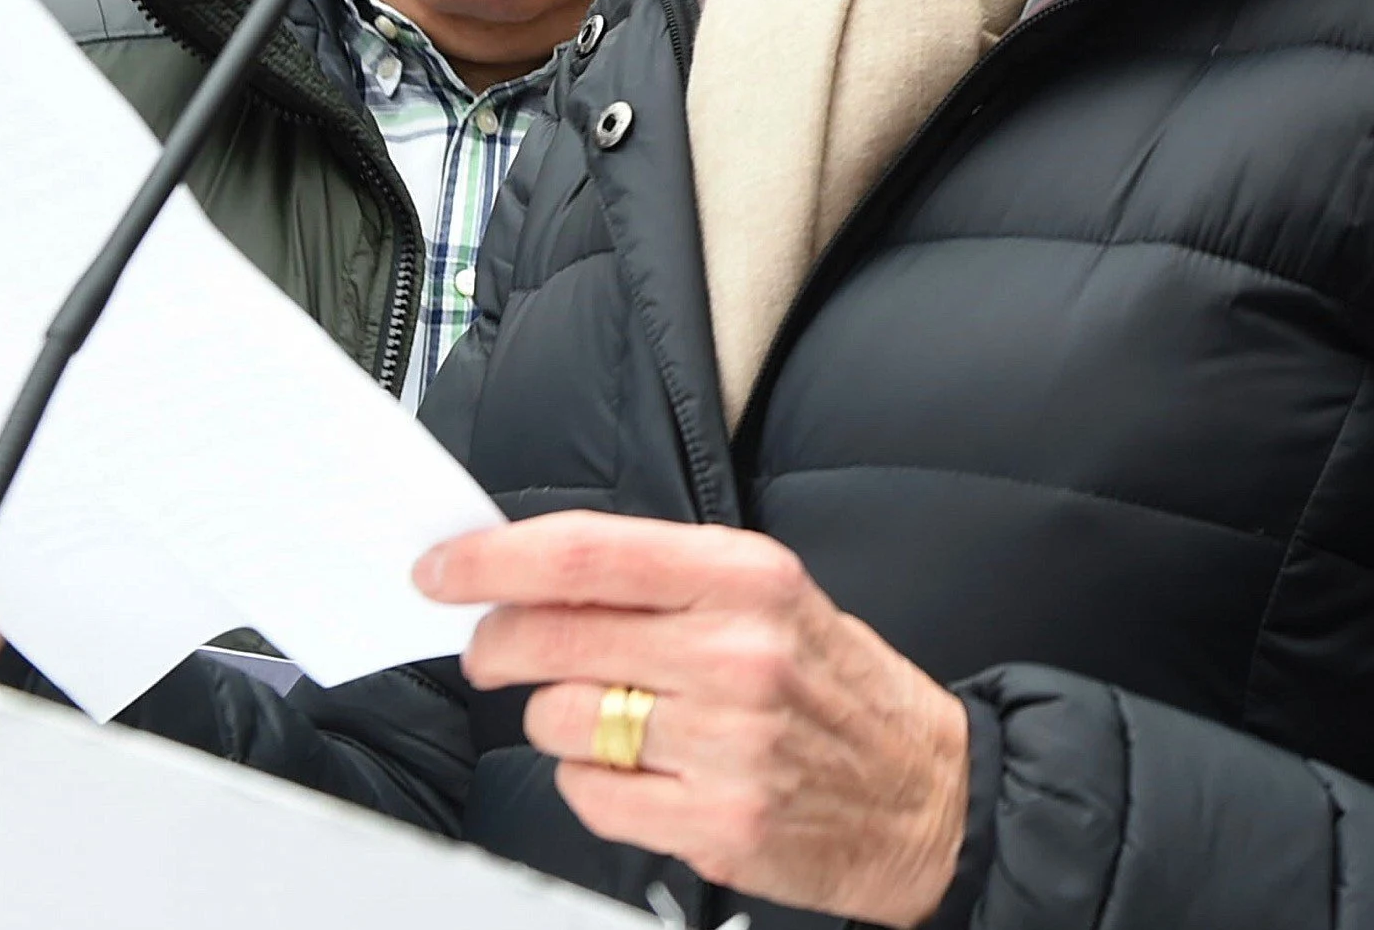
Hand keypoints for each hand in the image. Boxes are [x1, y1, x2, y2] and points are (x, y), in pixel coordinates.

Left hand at [430, 511, 971, 919]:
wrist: (930, 797)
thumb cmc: (839, 692)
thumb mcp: (774, 599)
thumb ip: (663, 582)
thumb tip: (531, 574)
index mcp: (749, 577)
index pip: (587, 553)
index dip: (494, 559)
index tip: (444, 568)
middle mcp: (737, 653)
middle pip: (552, 636)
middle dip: (498, 643)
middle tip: (495, 650)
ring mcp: (726, 742)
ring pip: (559, 720)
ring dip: (563, 722)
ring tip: (618, 722)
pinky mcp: (715, 821)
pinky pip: (588, 794)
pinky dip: (594, 785)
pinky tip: (644, 774)